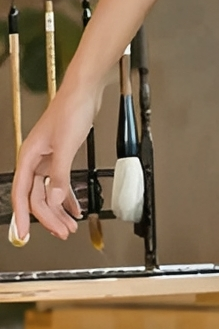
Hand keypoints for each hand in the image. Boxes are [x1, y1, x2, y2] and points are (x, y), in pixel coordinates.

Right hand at [11, 86, 98, 241]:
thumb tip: (55, 200)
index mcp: (29, 157)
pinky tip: (74, 209)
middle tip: (62, 233)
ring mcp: (48, 159)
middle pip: (38, 197)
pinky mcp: (61, 157)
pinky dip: (67, 197)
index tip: (23, 234)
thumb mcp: (66, 146)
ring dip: (59, 210)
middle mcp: (35, 160)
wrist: (84, 94)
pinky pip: (60, 184)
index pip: (23, 194)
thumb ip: (60, 175)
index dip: (23, 216)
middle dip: (49, 217)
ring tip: (70, 226)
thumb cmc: (71, 112)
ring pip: (49, 192)